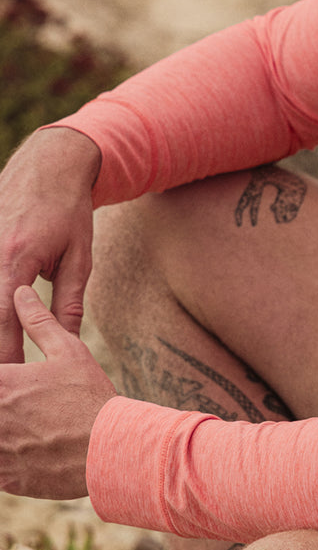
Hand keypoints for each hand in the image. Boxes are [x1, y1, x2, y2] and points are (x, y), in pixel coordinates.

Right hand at [0, 127, 100, 361]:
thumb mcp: (78, 257)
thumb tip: (66, 342)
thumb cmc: (68, 211)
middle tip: (11, 384)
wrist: (48, 165)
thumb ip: (68, 302)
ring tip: (11, 366)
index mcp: (14, 264)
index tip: (14, 384)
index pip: (2, 324)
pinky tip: (5, 329)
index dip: (6, 357)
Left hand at [0, 285, 115, 498]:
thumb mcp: (69, 352)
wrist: (112, 449)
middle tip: (18, 401)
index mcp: (3, 383)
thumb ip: (38, 322)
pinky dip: (5, 458)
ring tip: (19, 424)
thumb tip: (22, 294)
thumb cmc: (91, 397)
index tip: (9, 376)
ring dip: (2, 431)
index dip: (1, 374)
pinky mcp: (6, 478)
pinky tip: (21, 448)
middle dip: (1, 402)